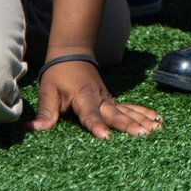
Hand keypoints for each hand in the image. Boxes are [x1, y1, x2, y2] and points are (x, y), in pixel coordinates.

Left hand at [28, 59, 162, 139]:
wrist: (72, 53)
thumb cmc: (58, 74)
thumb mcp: (48, 92)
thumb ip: (45, 113)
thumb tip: (32, 130)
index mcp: (83, 97)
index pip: (90, 115)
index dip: (97, 126)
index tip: (106, 137)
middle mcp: (100, 98)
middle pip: (116, 114)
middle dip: (129, 125)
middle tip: (143, 134)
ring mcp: (108, 99)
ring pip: (127, 110)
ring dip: (142, 119)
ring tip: (156, 129)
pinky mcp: (112, 100)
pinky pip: (130, 107)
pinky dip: (144, 112)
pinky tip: (158, 120)